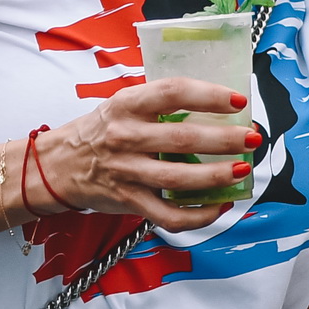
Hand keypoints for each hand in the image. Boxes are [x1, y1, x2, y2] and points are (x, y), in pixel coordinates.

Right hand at [30, 79, 265, 231]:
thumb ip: (161, 103)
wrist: (57, 165)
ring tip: (242, 169)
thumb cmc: (101, 131)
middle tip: (252, 138)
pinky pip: (168, 215)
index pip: (172, 92)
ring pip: (178, 179)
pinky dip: (198, 215)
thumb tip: (219, 102)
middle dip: (224, 139)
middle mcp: (125, 136)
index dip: (209, 95)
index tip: (239, 100)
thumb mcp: (124, 105)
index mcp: (127, 105)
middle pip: (182, 139)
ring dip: (216, 176)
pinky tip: (220, 206)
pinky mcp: (127, 200)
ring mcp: (126, 171)